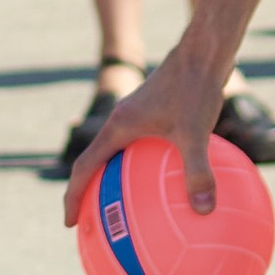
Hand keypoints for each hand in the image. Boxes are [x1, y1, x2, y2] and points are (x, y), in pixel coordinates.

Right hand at [62, 47, 221, 225]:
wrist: (205, 50)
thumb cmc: (195, 86)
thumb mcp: (197, 131)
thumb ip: (198, 170)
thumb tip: (205, 211)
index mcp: (119, 126)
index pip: (84, 167)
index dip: (73, 196)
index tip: (70, 223)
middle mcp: (123, 121)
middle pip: (97, 164)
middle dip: (91, 194)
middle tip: (95, 223)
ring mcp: (140, 116)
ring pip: (120, 156)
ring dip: (118, 182)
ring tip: (131, 211)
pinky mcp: (159, 113)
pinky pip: (145, 148)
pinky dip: (149, 170)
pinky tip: (177, 186)